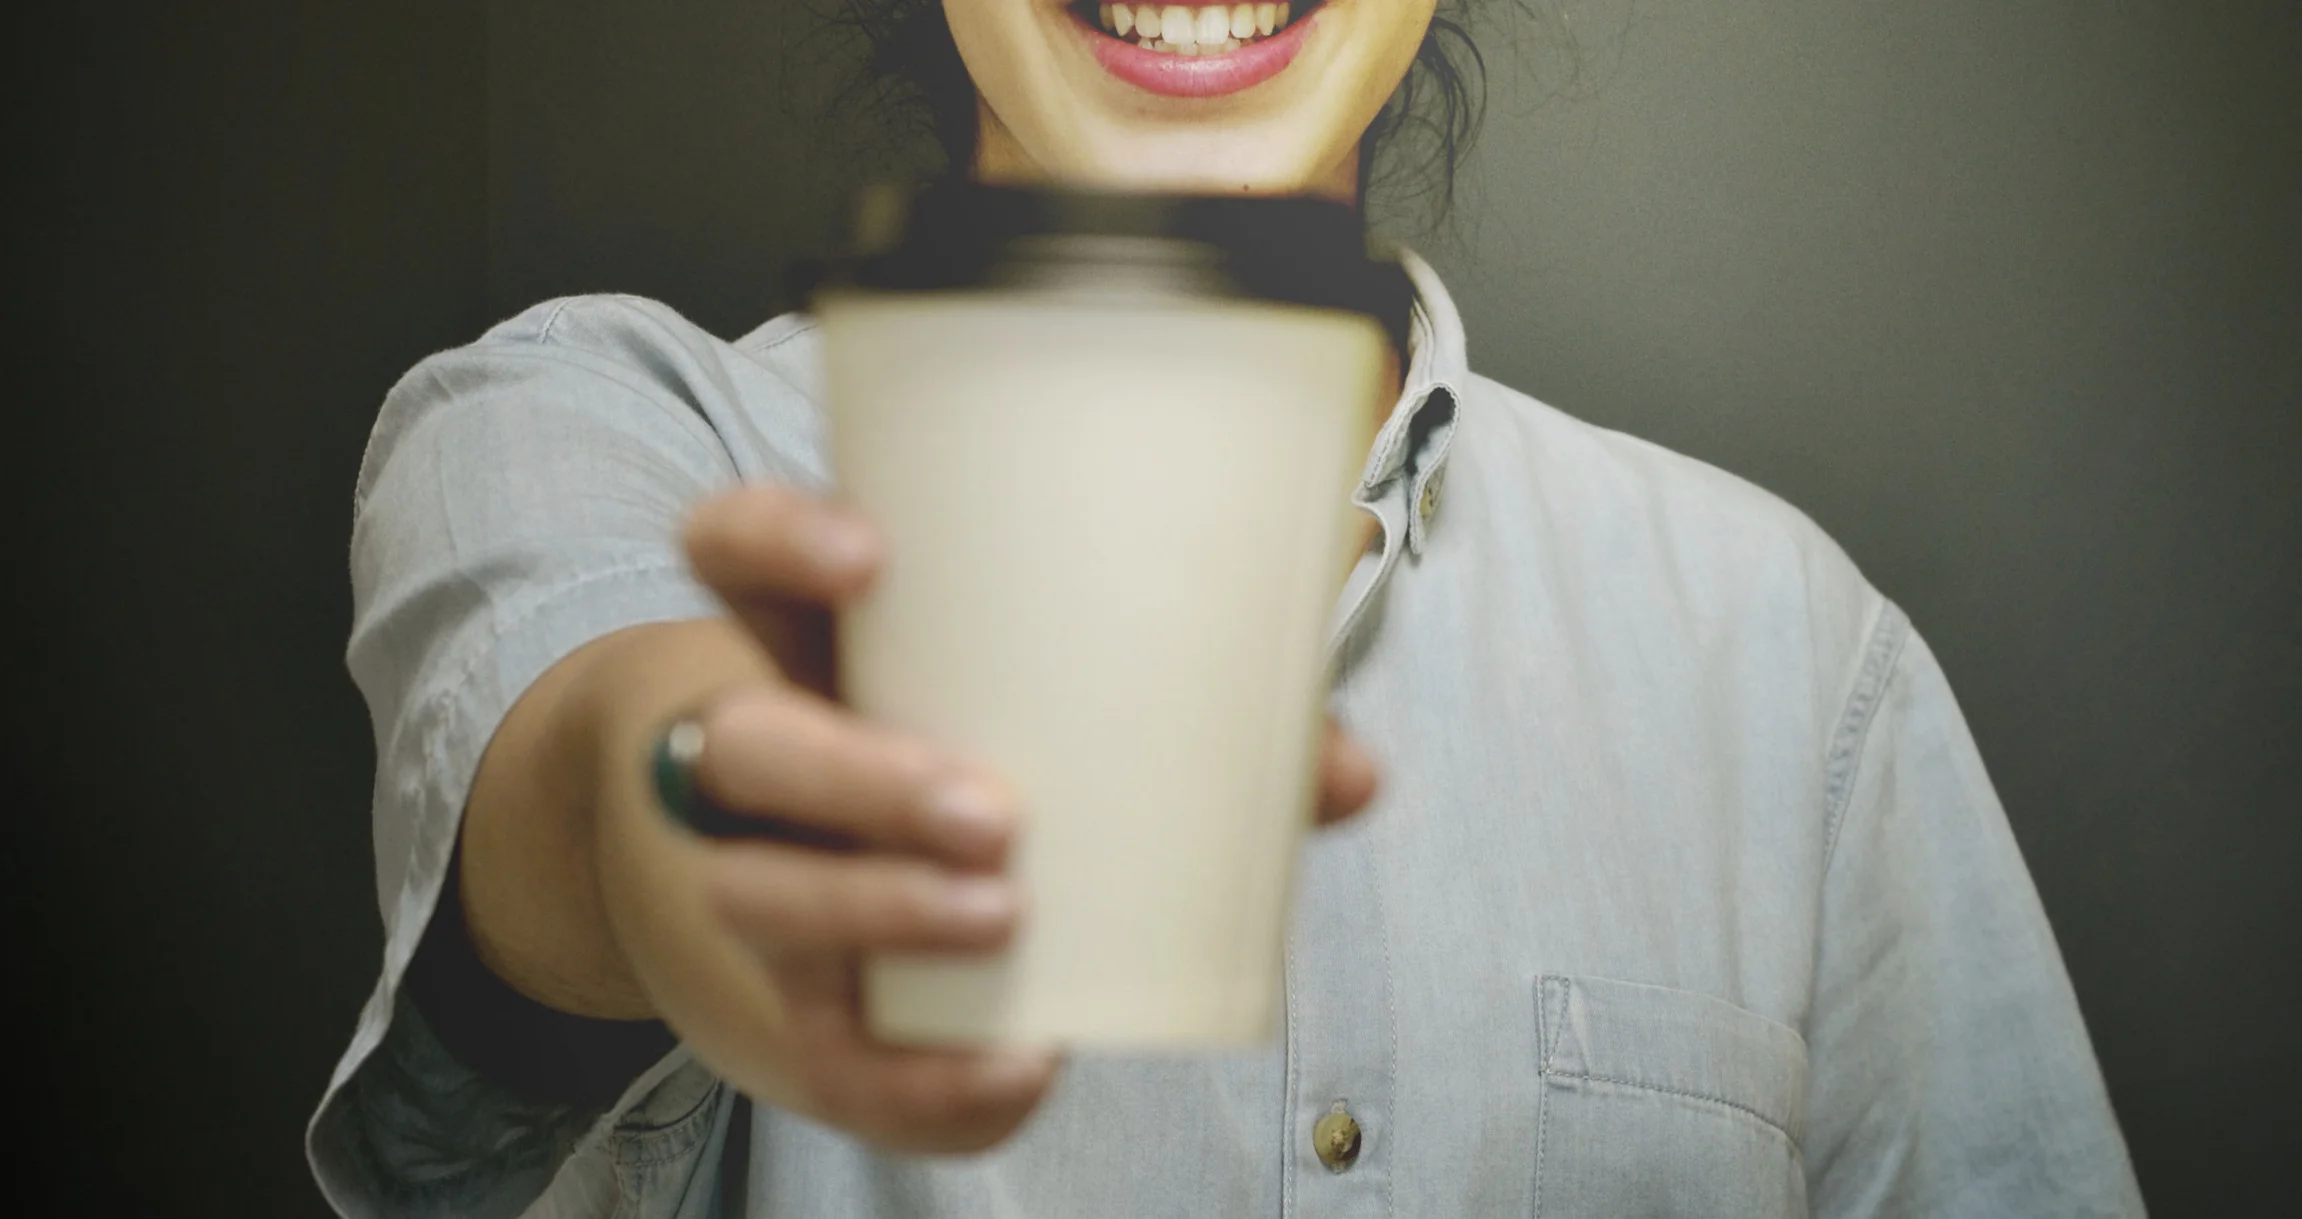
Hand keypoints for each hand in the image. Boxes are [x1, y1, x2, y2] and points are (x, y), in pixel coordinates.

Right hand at [597, 485, 1379, 1154]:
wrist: (792, 909)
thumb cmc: (950, 768)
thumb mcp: (1025, 715)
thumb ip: (1189, 723)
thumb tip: (1349, 770)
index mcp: (801, 643)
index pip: (731, 554)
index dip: (776, 541)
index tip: (872, 557)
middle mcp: (746, 758)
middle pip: (740, 747)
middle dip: (860, 778)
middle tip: (994, 813)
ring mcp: (748, 885)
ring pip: (760, 895)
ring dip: (880, 912)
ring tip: (1002, 920)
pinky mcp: (788, 1011)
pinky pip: (828, 1055)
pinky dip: (924, 1076)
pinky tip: (1019, 1065)